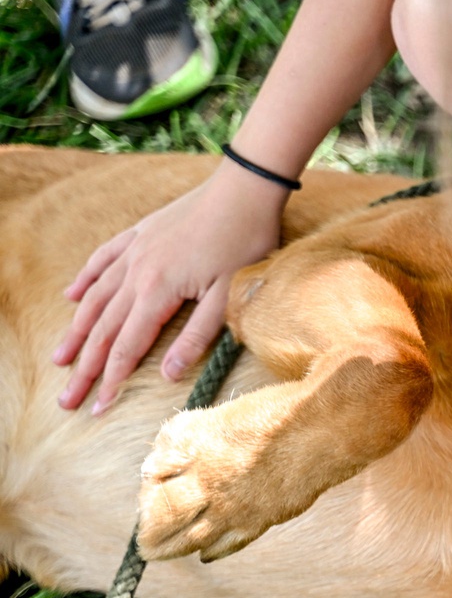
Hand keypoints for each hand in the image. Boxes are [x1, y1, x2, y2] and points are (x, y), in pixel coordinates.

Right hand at [54, 162, 289, 413]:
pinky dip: (85, 280)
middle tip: (66, 400)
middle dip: (84, 368)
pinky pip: (103, 260)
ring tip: (59, 359)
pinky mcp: (141, 233)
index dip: (111, 380)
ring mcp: (135, 250)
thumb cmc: (245, 241)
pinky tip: (71, 296)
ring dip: (76, 332)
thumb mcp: (228, 295)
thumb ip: (197, 336)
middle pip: (103, 329)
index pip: (127, 346)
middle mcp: (137, 272)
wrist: (244, 188)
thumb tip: (166, 374)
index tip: (97, 409)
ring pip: (96, 298)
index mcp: (158, 291)